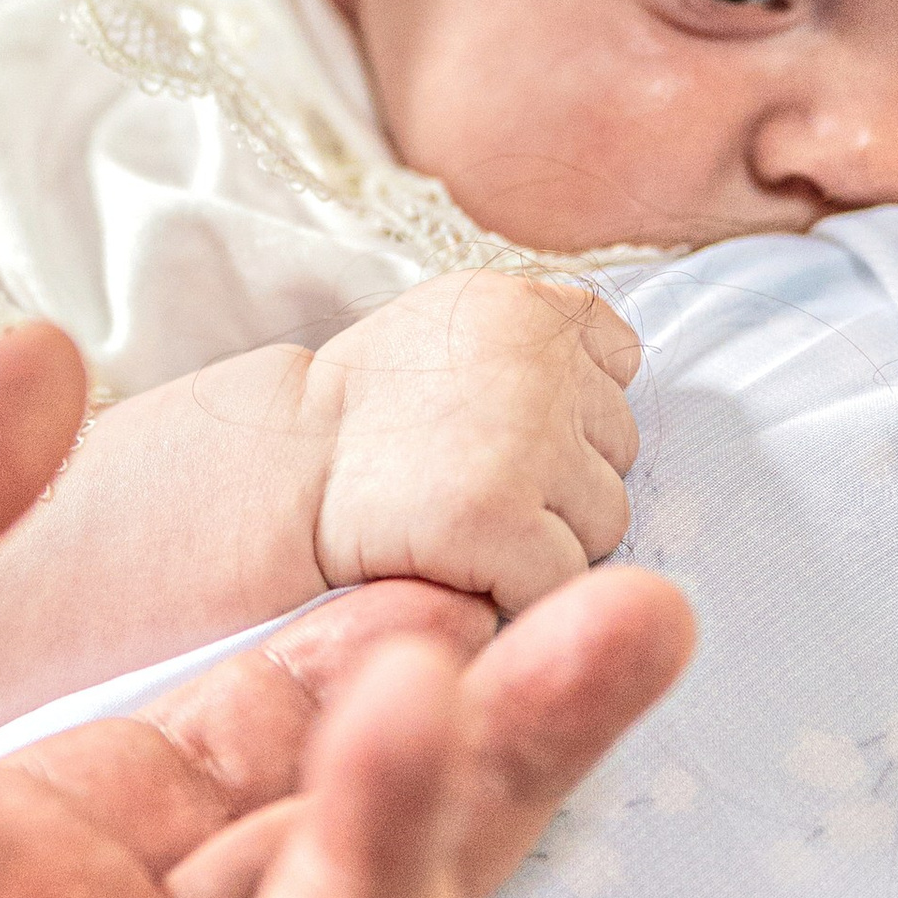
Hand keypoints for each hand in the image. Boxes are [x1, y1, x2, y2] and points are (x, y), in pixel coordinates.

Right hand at [304, 269, 642, 614]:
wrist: (279, 475)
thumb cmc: (366, 419)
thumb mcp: (449, 331)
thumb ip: (533, 350)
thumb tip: (612, 399)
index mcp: (526, 306)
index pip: (618, 356)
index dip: (574, 407)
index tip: (510, 429)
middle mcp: (539, 361)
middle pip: (618, 448)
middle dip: (563, 479)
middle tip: (475, 482)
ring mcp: (526, 442)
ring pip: (605, 519)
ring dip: (548, 538)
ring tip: (465, 522)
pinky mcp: (504, 521)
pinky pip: (560, 580)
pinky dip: (518, 591)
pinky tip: (457, 564)